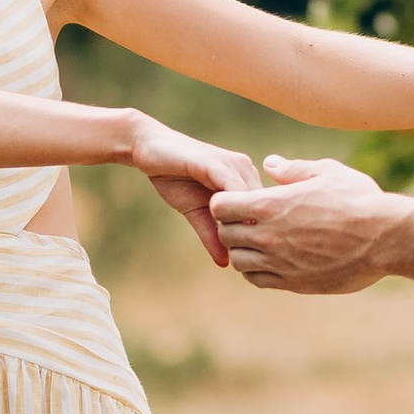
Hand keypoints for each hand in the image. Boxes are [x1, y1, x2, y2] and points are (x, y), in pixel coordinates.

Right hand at [126, 111, 262, 263]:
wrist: (148, 149)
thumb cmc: (175, 178)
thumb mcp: (197, 212)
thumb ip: (211, 234)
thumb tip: (225, 264)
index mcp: (245, 180)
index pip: (265, 210)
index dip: (264, 235)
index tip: (262, 260)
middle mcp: (245, 170)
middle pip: (265, 206)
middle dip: (262, 233)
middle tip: (256, 262)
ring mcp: (232, 164)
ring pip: (252, 198)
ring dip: (250, 223)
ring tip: (245, 250)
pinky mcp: (214, 162)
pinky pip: (231, 187)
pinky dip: (233, 208)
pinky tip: (228, 229)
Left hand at [210, 155, 399, 293]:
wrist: (386, 239)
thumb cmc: (359, 200)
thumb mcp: (326, 172)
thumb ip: (293, 169)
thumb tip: (269, 164)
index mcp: (271, 205)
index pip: (220, 206)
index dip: (226, 201)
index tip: (242, 200)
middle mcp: (269, 236)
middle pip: (226, 234)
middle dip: (233, 225)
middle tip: (251, 220)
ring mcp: (280, 262)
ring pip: (238, 261)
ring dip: (244, 250)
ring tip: (262, 241)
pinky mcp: (294, 283)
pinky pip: (258, 281)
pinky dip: (257, 271)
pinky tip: (272, 259)